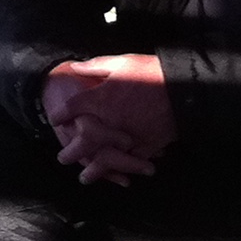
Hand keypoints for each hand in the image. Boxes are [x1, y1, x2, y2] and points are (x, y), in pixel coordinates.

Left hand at [44, 54, 175, 185]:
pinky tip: (118, 177)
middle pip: (82, 142)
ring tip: (85, 178)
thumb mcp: (122, 62)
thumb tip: (74, 67)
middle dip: (70, 152)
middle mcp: (109, 122)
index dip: (60, 114)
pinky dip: (123, 171)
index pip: (71, 109)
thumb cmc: (152, 72)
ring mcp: (126, 137)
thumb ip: (96, 67)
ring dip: (93, 171)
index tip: (56, 119)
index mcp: (100, 99)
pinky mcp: (145, 147)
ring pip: (104, 159)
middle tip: (63, 158)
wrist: (183, 89)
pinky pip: (130, 163)